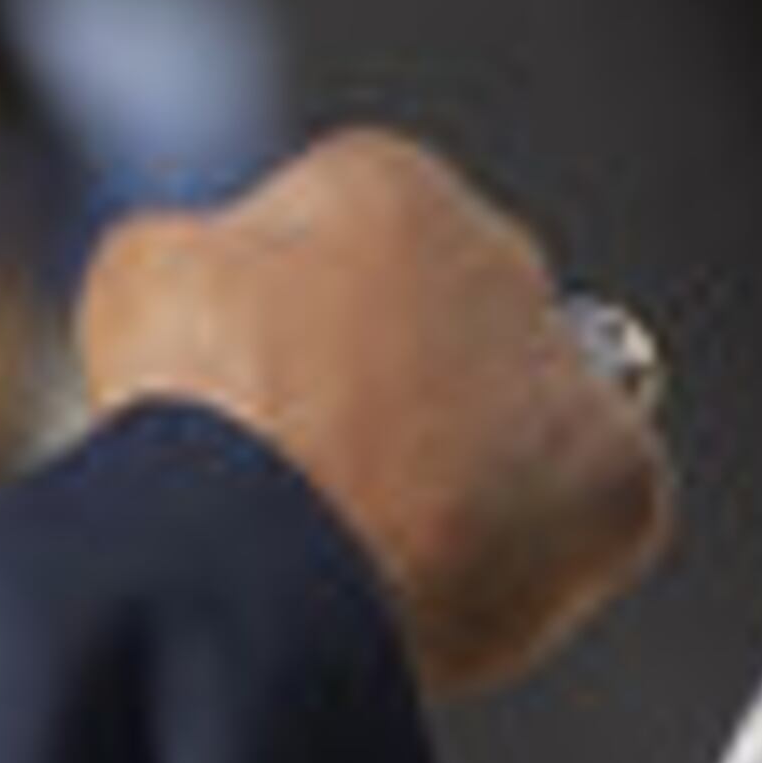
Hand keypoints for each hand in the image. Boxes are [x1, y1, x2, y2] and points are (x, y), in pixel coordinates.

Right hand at [74, 124, 672, 697]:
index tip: (249, 398)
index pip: (345, 241)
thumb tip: (215, 268)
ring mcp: (573, 371)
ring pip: (522, 421)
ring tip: (371, 540)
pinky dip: (521, 557)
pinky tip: (440, 578)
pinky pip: (581, 520)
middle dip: (392, 387)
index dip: (285, 327)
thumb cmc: (191, 418)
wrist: (265, 567)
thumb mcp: (138, 278)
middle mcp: (503, 252)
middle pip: (445, 323)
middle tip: (314, 476)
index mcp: (383, 184)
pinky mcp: (623, 484)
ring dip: (465, 467)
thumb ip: (197, 247)